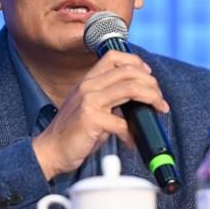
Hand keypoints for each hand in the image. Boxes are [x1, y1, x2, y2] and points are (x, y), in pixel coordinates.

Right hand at [32, 51, 169, 180]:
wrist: (50, 151)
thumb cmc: (73, 133)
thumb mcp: (91, 108)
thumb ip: (110, 99)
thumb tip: (138, 100)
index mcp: (88, 81)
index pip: (114, 57)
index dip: (136, 62)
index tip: (148, 76)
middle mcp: (88, 86)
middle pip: (129, 71)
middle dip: (151, 84)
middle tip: (159, 99)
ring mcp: (89, 101)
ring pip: (131, 88)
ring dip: (151, 98)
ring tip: (158, 110)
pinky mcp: (91, 119)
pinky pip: (123, 121)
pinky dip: (133, 132)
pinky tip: (132, 141)